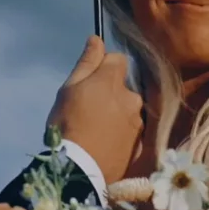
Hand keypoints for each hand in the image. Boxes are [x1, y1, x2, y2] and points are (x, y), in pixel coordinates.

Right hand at [47, 36, 142, 181]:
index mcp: (113, 81)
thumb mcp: (68, 90)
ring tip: (96, 132)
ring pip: (128, 110)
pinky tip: (105, 144)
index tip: (90, 81)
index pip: (118, 59)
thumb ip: (86, 63)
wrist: (80, 170)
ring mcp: (138, 123)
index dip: (103, 67)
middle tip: (89, 111)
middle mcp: (132, 98)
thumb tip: (96, 39)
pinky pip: (131, 132)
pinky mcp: (140, 145)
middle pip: (123, 87)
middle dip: (111, 94)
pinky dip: (121, 135)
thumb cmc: (68, 126)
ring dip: (117, 115)